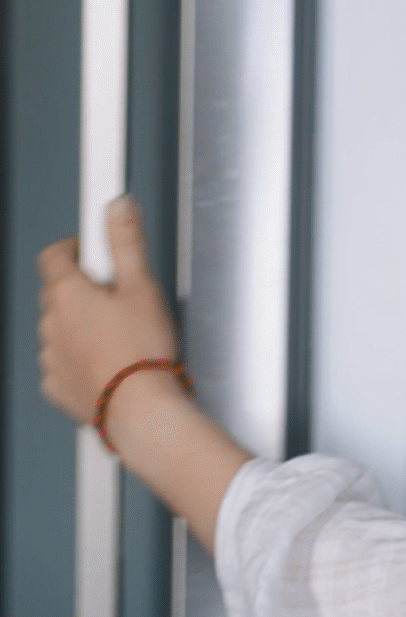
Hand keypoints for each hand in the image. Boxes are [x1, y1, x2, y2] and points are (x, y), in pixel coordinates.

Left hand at [38, 196, 179, 424]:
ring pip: (61, 329)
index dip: (74, 248)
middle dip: (84, 290)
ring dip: (82, 326)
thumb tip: (117, 206)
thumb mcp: (143, 286)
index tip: (91, 249)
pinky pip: (64, 363)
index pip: (54, 256)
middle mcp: (50, 324)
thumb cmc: (141, 351)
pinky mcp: (56, 386)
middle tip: (120, 296)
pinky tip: (112, 362)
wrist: (139, 410)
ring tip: (121, 335)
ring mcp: (50, 357)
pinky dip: (82, 359)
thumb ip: (127, 242)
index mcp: (67, 294)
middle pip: (59, 293)